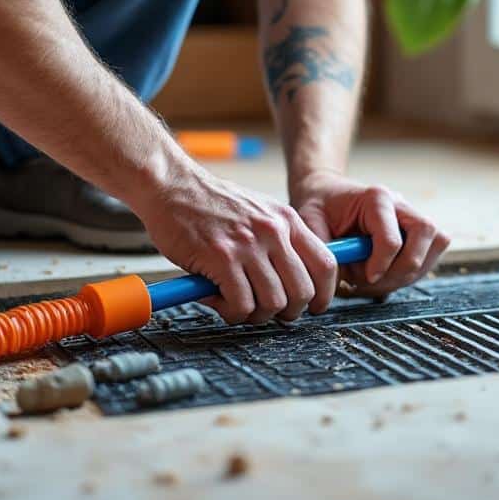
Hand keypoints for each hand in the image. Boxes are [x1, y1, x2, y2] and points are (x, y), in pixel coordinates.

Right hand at [136, 163, 336, 323]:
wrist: (172, 185)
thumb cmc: (211, 203)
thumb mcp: (259, 211)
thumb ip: (280, 241)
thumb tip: (295, 281)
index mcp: (287, 220)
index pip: (326, 265)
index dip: (323, 295)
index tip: (312, 306)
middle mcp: (273, 231)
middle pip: (303, 292)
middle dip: (287, 311)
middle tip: (268, 310)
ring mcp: (248, 245)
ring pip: (273, 303)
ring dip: (256, 314)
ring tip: (237, 303)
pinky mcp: (221, 258)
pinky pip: (241, 305)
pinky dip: (231, 313)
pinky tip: (218, 299)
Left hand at [289, 170, 449, 297]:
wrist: (328, 193)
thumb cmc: (320, 206)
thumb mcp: (310, 221)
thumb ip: (322, 249)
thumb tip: (334, 280)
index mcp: (376, 198)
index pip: (393, 239)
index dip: (380, 267)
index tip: (363, 278)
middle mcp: (400, 204)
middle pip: (429, 235)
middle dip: (405, 268)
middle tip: (374, 280)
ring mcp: (412, 215)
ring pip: (438, 243)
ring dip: (413, 270)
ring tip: (379, 278)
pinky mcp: (417, 230)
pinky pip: (433, 251)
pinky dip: (415, 269)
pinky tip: (387, 274)